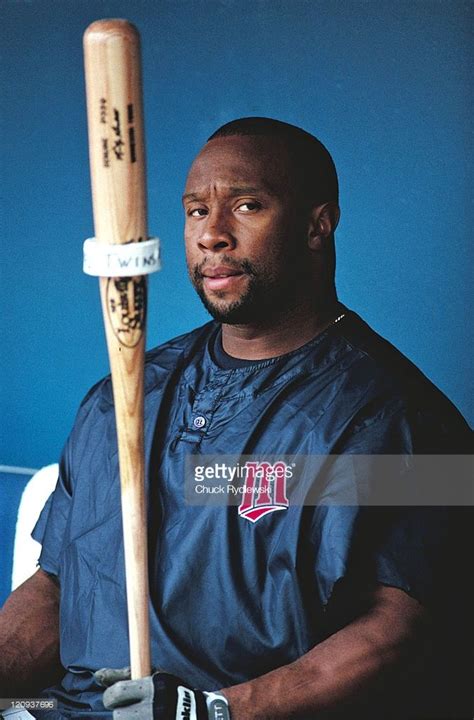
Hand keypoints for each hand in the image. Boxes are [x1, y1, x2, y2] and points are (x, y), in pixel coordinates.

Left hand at [95, 667, 230, 719]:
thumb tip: (97, 675)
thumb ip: (124, 674)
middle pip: (118, 717)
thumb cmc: (170, 691)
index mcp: (151, 689)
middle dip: (121, 714)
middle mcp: (152, 708)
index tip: (115, 698)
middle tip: (129, 712)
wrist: (197, 715)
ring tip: (139, 718)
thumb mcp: (153, 676)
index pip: (116, 693)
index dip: (111, 696)